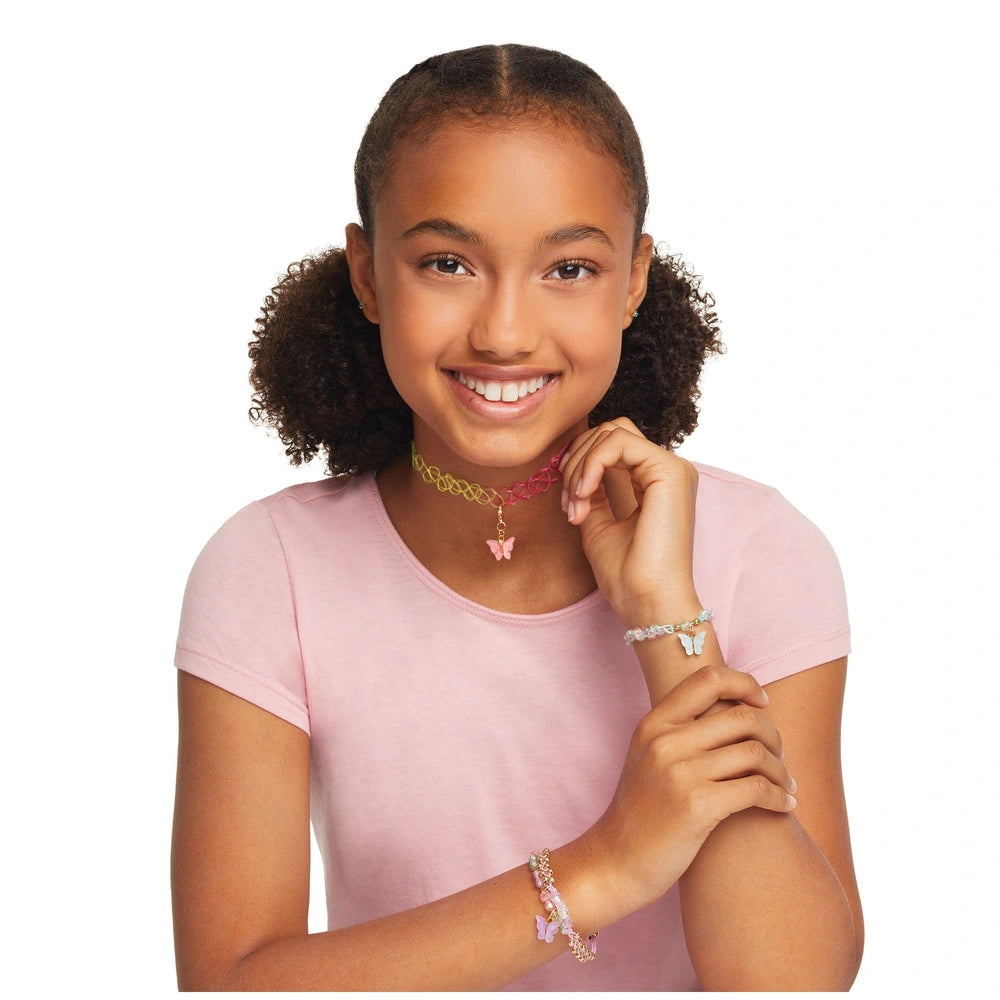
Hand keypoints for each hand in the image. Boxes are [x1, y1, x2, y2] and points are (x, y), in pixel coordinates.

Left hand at [559, 419, 698, 619]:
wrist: (646, 602)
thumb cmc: (626, 573)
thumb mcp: (597, 521)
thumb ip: (590, 489)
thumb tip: (573, 462)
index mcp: (654, 482)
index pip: (611, 444)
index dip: (579, 462)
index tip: (567, 502)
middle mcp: (666, 471)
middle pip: (610, 431)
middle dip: (577, 460)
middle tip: (568, 503)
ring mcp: (672, 468)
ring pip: (611, 433)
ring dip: (581, 465)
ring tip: (576, 504)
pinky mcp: (670, 471)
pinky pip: (618, 443)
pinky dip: (592, 464)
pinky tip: (585, 494)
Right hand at [583, 664, 796, 916]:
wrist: (614, 862)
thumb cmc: (640, 812)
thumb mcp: (648, 757)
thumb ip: (680, 731)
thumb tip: (737, 711)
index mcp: (653, 723)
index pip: (708, 679)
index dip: (744, 683)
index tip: (762, 702)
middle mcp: (665, 741)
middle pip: (742, 718)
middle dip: (773, 736)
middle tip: (780, 758)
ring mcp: (679, 772)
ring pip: (755, 752)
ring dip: (781, 771)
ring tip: (786, 787)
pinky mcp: (697, 806)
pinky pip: (756, 788)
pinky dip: (779, 797)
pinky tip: (784, 806)